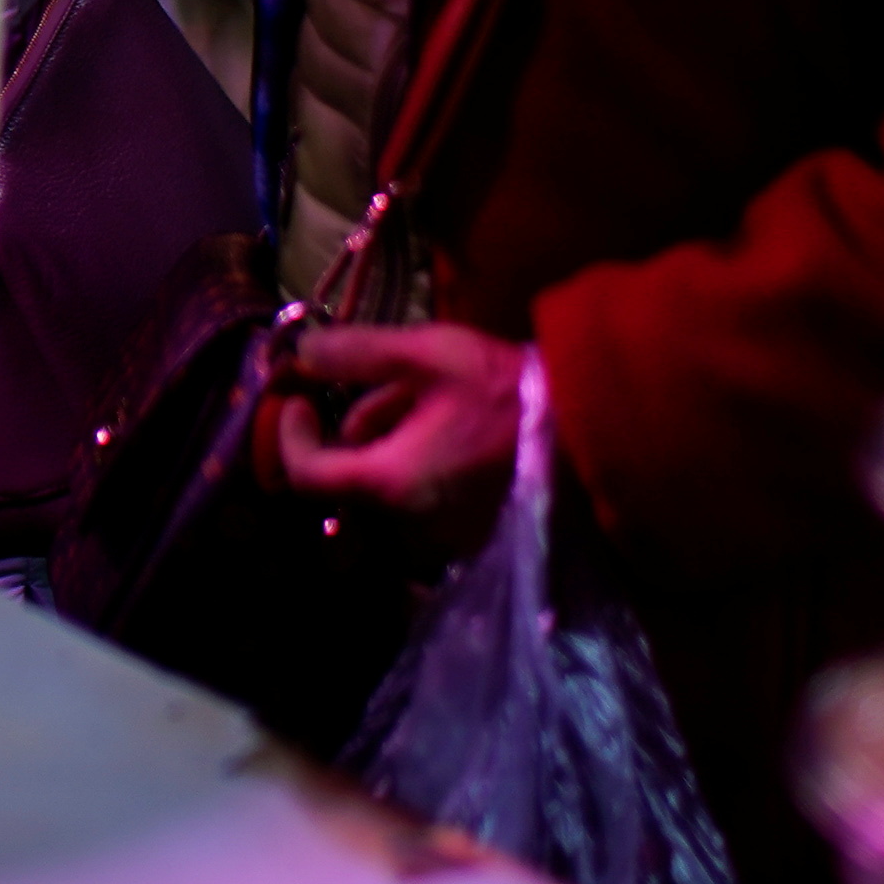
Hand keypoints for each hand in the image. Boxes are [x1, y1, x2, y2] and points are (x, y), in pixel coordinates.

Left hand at [272, 322, 528, 530]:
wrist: (592, 427)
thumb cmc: (508, 390)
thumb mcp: (428, 353)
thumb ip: (357, 353)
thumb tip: (302, 351)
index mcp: (392, 484)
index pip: (308, 475)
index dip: (291, 436)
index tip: (296, 399)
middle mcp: (412, 522)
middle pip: (352, 471)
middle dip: (358, 420)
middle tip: (388, 377)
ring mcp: (445, 532)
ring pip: (387, 478)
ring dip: (392, 434)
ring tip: (431, 391)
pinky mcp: (472, 530)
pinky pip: (421, 492)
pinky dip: (419, 456)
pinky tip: (451, 419)